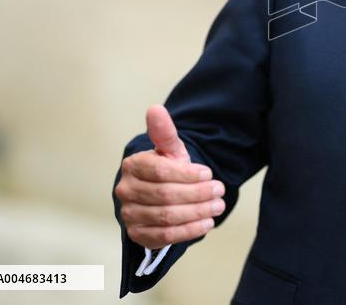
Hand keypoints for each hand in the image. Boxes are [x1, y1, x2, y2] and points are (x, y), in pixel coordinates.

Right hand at [114, 105, 225, 249]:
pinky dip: (188, 231)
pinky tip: (206, 223)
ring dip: (196, 212)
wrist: (159, 193)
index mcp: (133, 166)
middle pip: (166, 195)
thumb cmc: (167, 168)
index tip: (209, 174)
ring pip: (166, 216)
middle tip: (220, 191)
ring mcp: (129, 214)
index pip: (161, 171)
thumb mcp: (170, 149)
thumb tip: (155, 109)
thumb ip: (164, 132)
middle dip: (197, 194)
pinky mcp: (138, 234)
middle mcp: (125, 191)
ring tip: (218, 206)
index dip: (187, 174)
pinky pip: (164, 236)